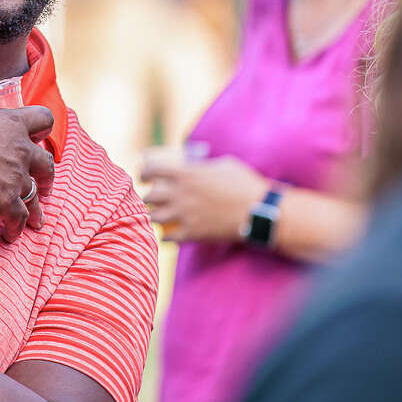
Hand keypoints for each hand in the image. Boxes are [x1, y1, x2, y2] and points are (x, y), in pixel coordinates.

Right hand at [0, 105, 54, 242]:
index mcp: (11, 123)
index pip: (43, 120)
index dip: (41, 132)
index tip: (37, 140)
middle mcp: (20, 148)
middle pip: (46, 164)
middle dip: (46, 177)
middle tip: (44, 186)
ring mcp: (15, 176)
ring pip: (34, 195)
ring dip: (36, 209)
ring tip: (36, 220)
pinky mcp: (6, 201)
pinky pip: (19, 218)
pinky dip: (15, 228)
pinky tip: (10, 234)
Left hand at [141, 154, 267, 242]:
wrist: (258, 211)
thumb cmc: (244, 183)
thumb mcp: (223, 164)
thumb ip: (204, 166)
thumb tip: (196, 165)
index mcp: (186, 174)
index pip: (152, 170)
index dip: (144, 172)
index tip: (144, 176)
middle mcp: (180, 194)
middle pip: (149, 196)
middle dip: (147, 196)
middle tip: (151, 198)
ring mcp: (185, 215)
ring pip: (154, 217)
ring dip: (153, 215)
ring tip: (157, 215)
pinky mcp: (192, 233)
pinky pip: (168, 238)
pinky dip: (165, 237)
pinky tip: (167, 236)